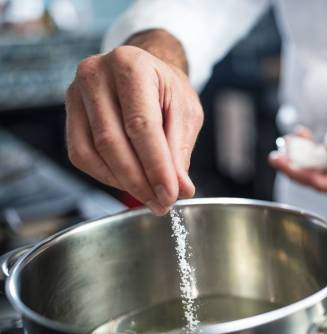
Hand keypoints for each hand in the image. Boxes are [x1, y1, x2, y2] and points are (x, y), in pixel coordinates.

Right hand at [65, 30, 203, 214]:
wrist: (145, 71)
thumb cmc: (167, 89)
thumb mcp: (185, 112)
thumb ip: (180, 150)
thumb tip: (180, 188)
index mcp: (131, 65)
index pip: (141, 125)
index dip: (156, 166)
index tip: (170, 194)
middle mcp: (96, 74)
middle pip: (112, 141)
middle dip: (139, 181)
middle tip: (162, 203)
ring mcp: (75, 93)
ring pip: (93, 152)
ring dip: (123, 182)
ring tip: (150, 197)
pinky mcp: (69, 113)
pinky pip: (81, 155)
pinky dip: (106, 176)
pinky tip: (129, 182)